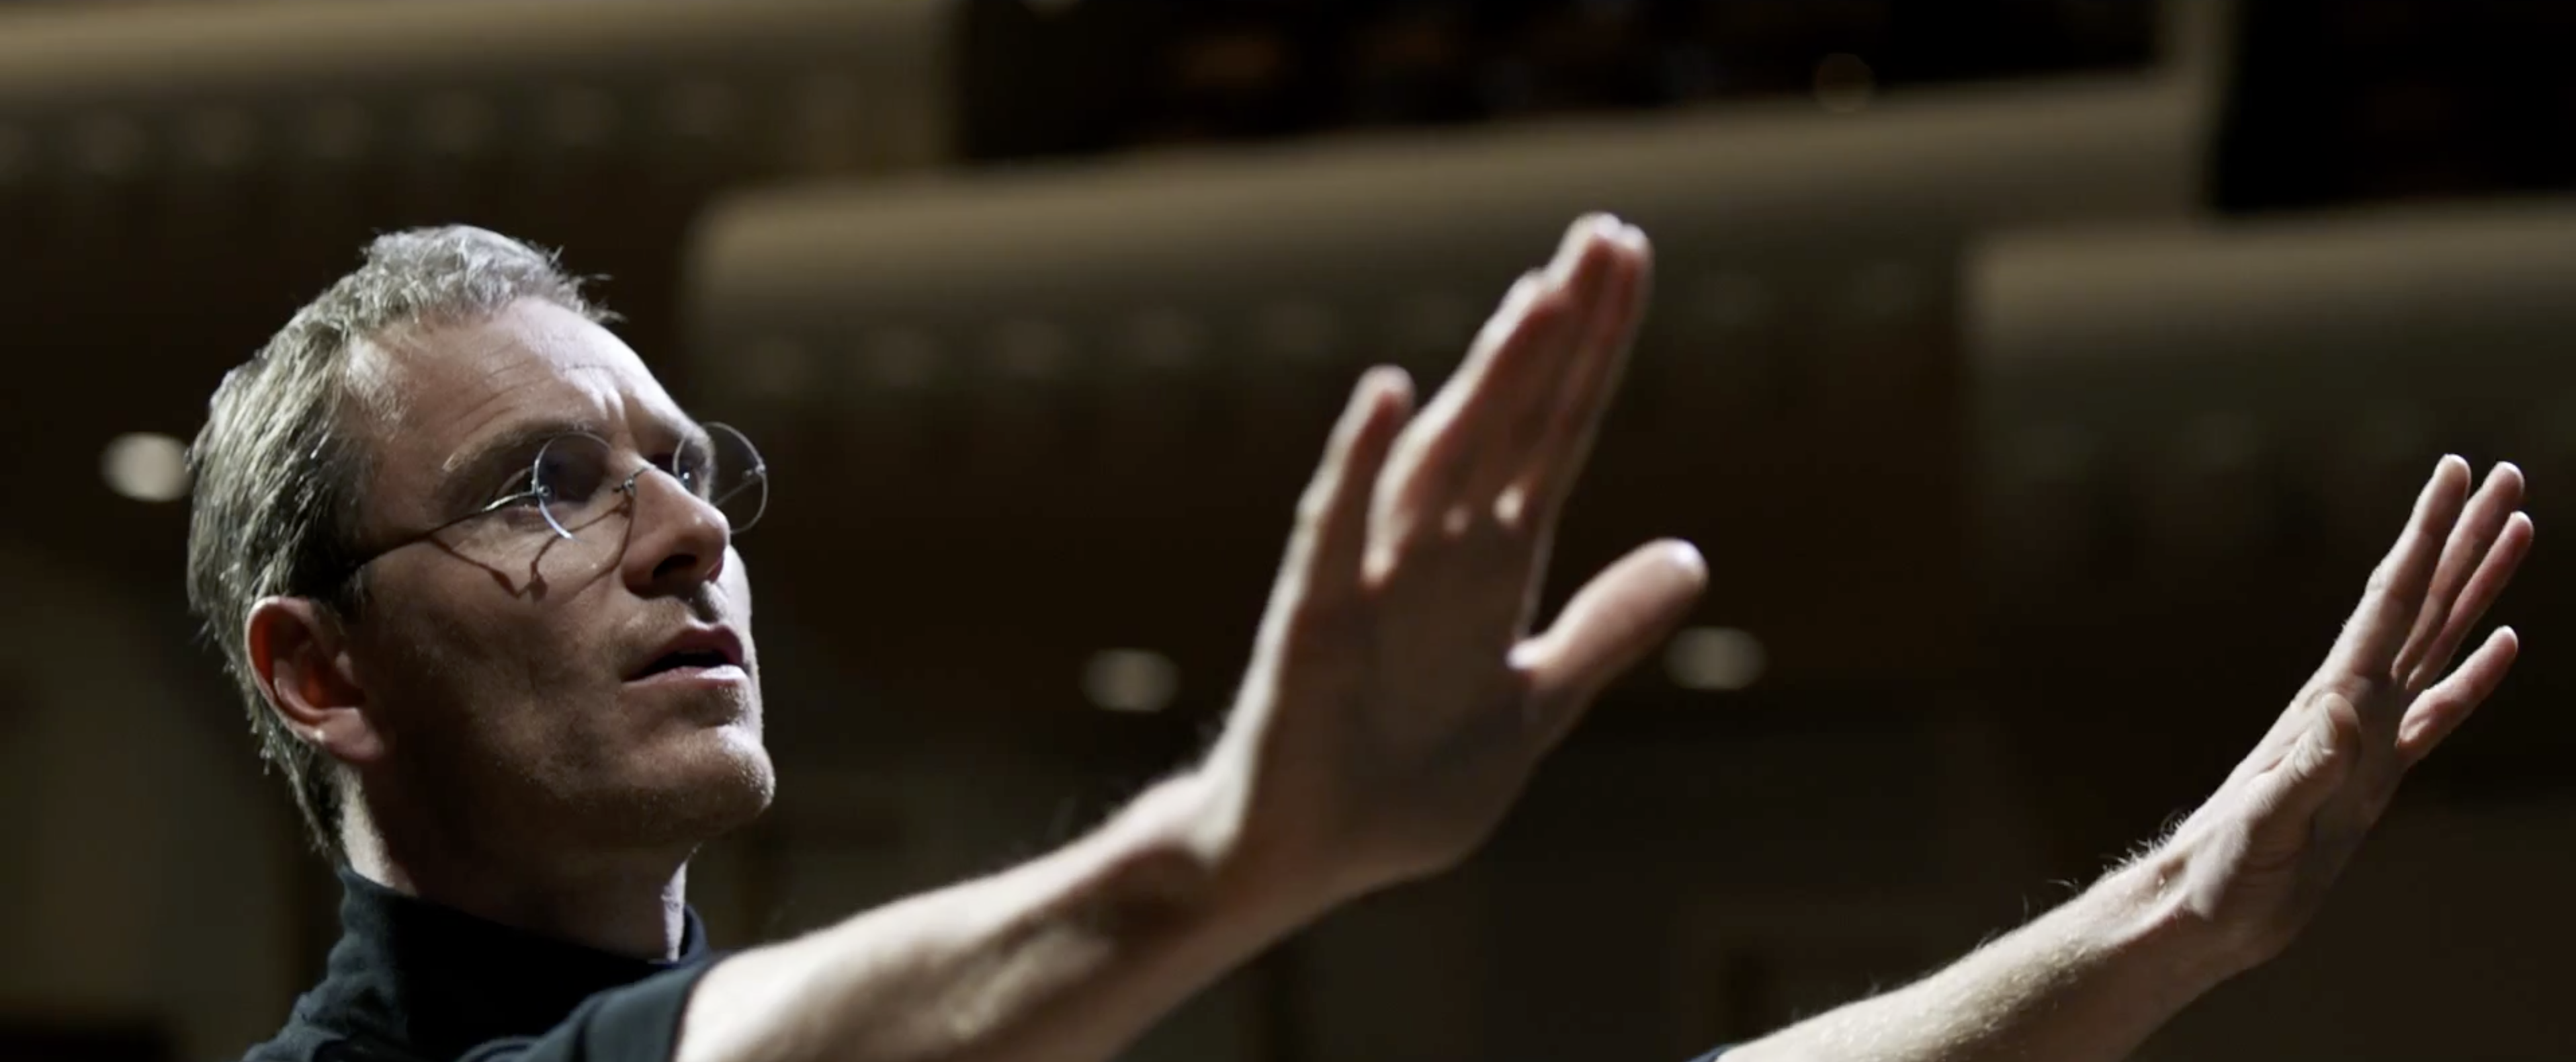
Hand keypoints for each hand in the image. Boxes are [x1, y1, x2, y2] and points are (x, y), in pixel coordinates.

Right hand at [1199, 214, 1705, 909]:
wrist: (1302, 854)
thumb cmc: (1405, 780)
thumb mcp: (1534, 705)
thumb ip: (1605, 629)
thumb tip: (1692, 557)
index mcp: (1495, 567)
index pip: (1558, 435)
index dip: (1596, 353)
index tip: (1627, 264)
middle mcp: (1440, 552)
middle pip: (1511, 422)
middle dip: (1558, 333)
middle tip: (1603, 233)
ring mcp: (1376, 577)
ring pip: (1443, 458)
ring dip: (1489, 380)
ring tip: (1538, 298)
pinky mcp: (1317, 619)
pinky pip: (1338, 530)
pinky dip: (1359, 463)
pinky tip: (1388, 395)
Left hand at [2151, 456, 2530, 975]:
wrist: (2202, 908)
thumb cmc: (2221, 870)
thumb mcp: (2264, 821)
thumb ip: (2306, 770)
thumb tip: (2344, 710)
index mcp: (2335, 703)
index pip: (2392, 599)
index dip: (2427, 533)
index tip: (2458, 471)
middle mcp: (2353, 704)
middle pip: (2422, 599)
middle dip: (2464, 534)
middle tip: (2505, 472)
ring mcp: (2368, 736)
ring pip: (2437, 639)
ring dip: (2478, 584)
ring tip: (2520, 529)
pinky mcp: (2377, 777)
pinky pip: (2440, 709)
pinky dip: (2477, 673)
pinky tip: (2506, 643)